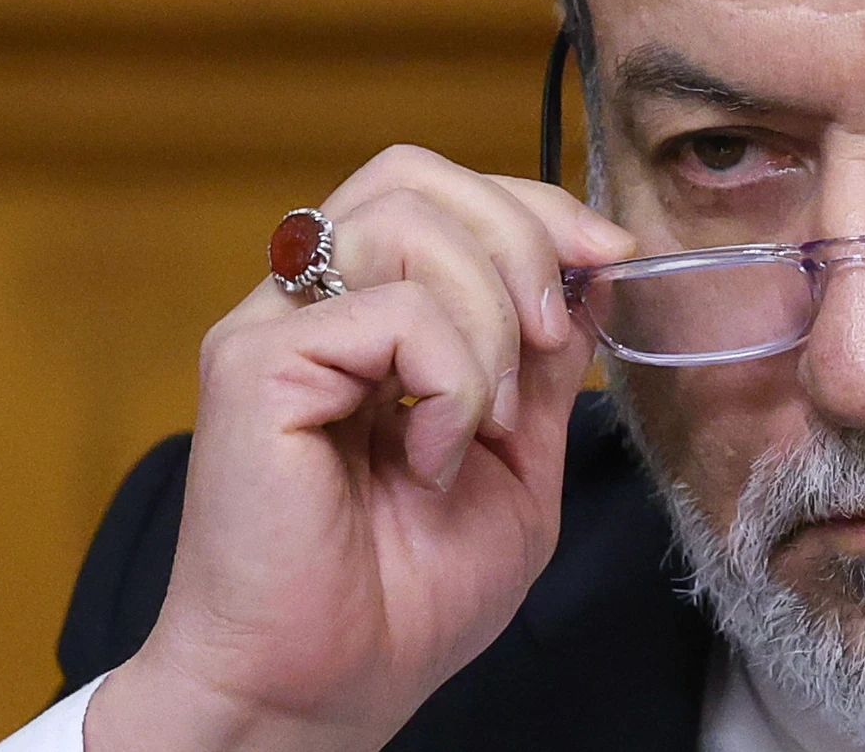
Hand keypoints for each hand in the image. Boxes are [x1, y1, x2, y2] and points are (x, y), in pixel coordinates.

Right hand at [84, 145, 633, 750]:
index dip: (537, 204)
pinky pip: (390, 313)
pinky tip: (434, 458)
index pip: (445, 192)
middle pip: (414, 174)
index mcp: (369, 314)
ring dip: (488, 316)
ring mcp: (275, 327)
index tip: (610, 256)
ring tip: (488, 418)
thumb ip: (548, 362)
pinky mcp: (253, 367)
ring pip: (404, 223)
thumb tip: (592, 270)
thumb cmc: (408, 595)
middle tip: (553, 335)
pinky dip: (450, 381)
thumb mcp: (520, 459)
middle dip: (520, 235)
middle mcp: (312, 304)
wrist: (328, 689)